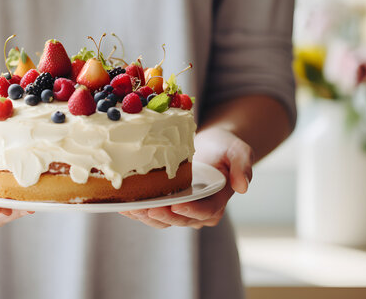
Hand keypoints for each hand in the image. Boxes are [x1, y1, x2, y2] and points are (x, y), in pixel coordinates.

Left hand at [120, 127, 253, 228]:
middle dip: (162, 216)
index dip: (190, 211)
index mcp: (216, 202)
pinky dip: (135, 210)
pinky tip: (121, 204)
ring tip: (131, 207)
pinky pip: (149, 211)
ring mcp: (179, 210)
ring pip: (161, 220)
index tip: (176, 205)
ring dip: (145, 216)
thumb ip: (243, 165)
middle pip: (179, 220)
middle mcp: (197, 212)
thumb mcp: (238, 150)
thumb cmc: (223, 147)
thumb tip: (243, 187)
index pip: (204, 212)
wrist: (208, 145)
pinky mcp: (163, 204)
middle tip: (146, 208)